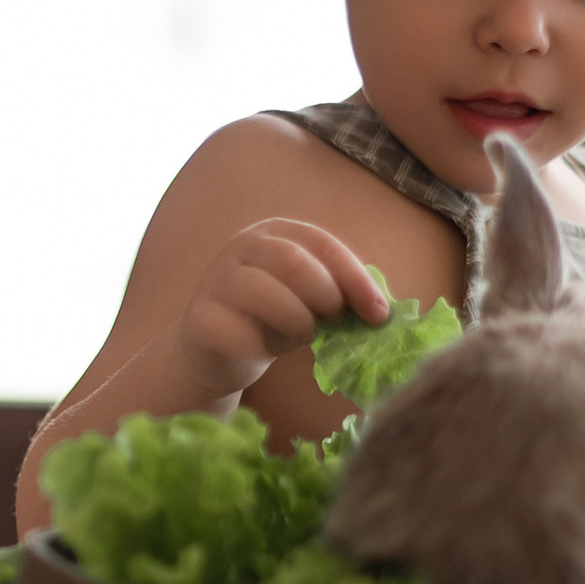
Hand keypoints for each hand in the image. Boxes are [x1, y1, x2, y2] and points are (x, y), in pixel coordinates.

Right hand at [174, 219, 387, 398]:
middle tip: (336, 322)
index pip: (323, 244)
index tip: (379, 314)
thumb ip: (342, 293)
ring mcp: (216, 279)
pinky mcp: (199, 318)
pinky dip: (261, 347)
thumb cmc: (274, 318)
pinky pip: (237, 332)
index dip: (356, 279)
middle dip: (326, 296)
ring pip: (264, 292)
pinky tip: (263, 351)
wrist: (217, 350)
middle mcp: (242, 246)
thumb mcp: (311, 298)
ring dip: (296, 322)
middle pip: (294, 261)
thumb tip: (385, 312)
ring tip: (301, 336)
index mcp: (275, 232)